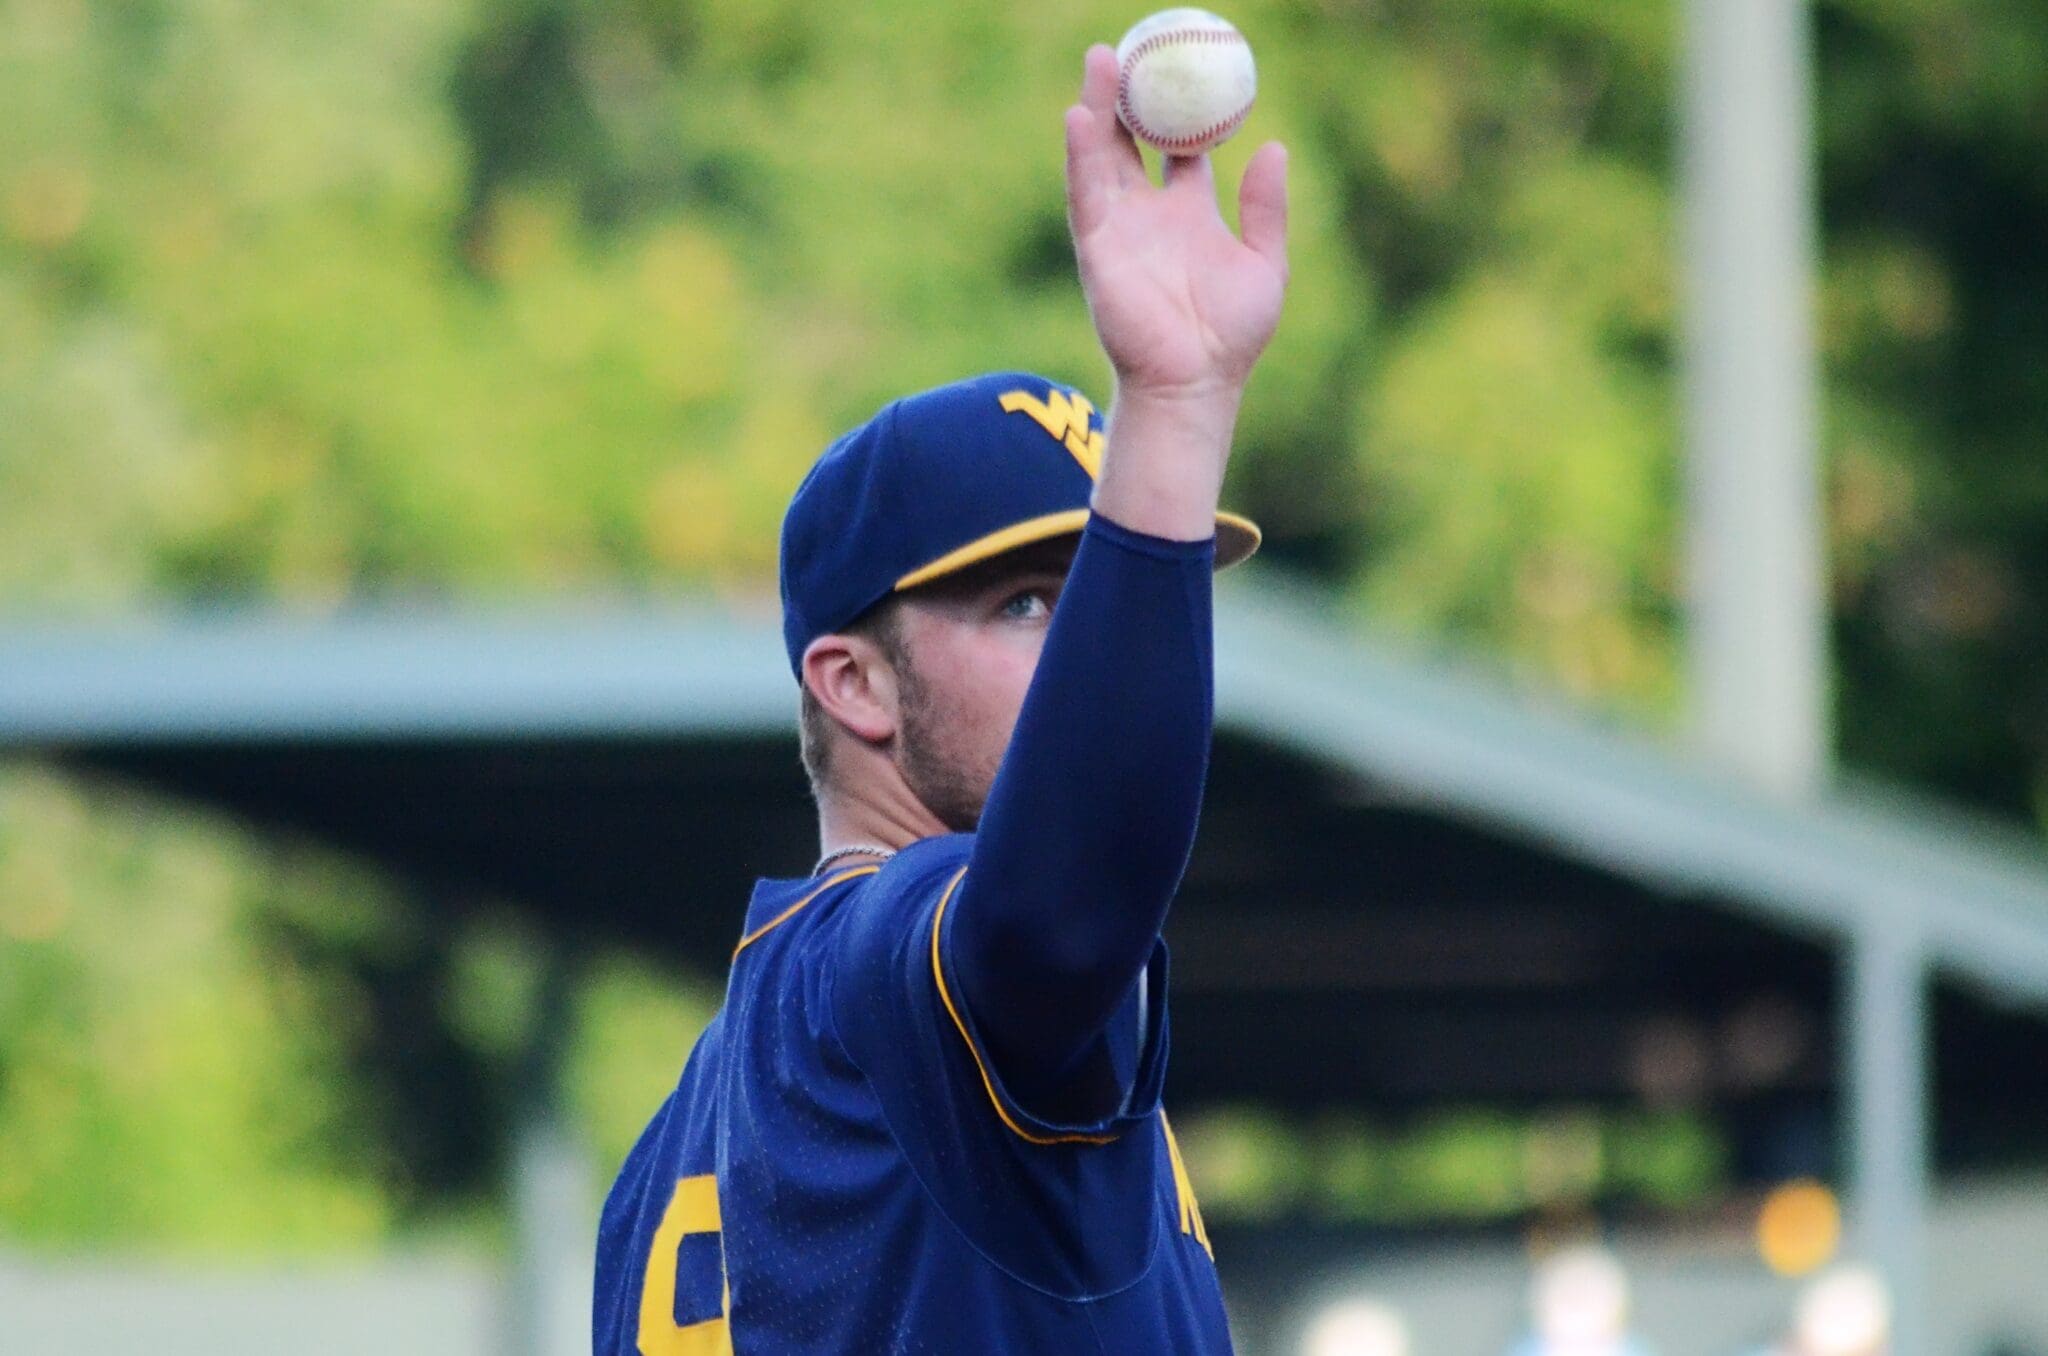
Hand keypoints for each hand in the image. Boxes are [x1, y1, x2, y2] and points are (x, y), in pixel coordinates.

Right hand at [1065, 44, 1288, 401]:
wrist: (1196, 383)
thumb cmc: (1232, 337)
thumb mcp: (1265, 264)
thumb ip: (1266, 209)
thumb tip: (1273, 148)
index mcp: (1187, 214)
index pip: (1178, 149)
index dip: (1181, 110)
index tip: (1188, 68)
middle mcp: (1148, 215)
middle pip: (1132, 142)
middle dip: (1129, 97)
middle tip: (1133, 48)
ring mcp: (1119, 229)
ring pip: (1103, 156)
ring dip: (1098, 110)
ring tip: (1100, 61)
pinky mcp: (1097, 248)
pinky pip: (1084, 194)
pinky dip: (1080, 155)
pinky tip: (1078, 116)